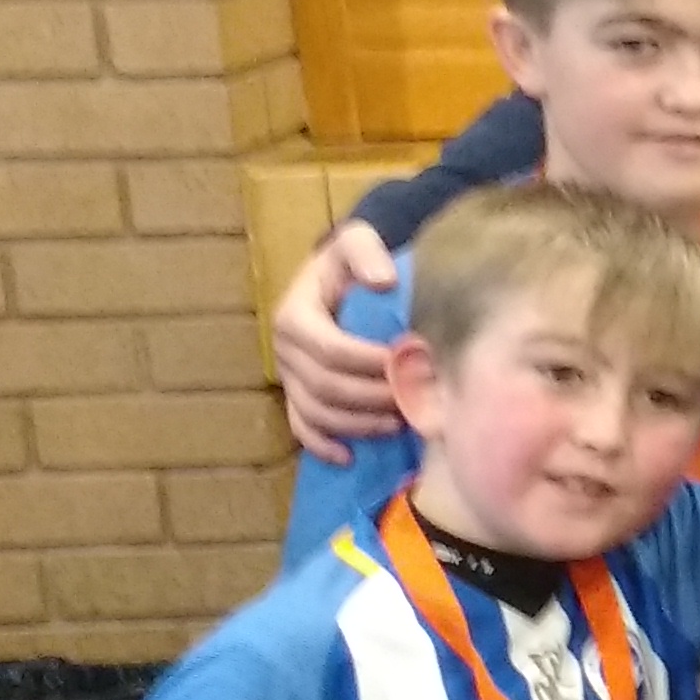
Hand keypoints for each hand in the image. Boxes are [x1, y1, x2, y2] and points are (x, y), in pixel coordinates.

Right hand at [271, 220, 403, 463]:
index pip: (332, 351)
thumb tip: (384, 281)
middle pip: (326, 387)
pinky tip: (350, 458)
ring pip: (316, 412)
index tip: (411, 365)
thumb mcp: (358, 242)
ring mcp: (288, 375)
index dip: (371, 364)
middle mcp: (284, 349)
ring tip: (398, 424)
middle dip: (372, 398)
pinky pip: (301, 426)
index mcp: (295, 316)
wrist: (341, 273)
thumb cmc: (353, 261)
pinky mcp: (296, 393)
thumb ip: (367, 253)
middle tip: (415, 400)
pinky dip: (322, 446)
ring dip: (357, 425)